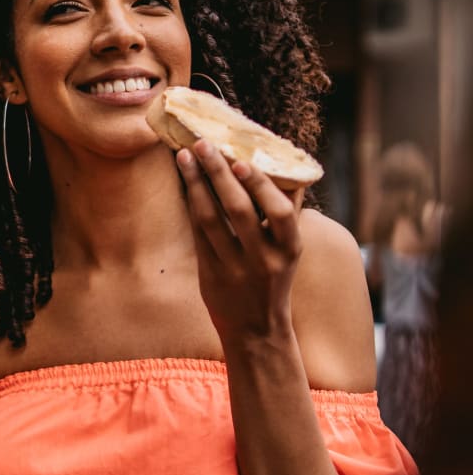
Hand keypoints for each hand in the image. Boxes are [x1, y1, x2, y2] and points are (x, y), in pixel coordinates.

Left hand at [176, 140, 303, 346]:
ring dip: (196, 185)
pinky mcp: (210, 276)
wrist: (256, 332)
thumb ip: (287, 216)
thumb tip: (288, 169)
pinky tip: (186, 183)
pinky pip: (198, 235)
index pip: (280, 214)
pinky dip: (191, 206)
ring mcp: (234, 269)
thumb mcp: (289, 252)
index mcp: (289, 250)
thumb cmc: (274, 280)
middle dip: (219, 174)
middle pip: (239, 211)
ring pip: (211, 220)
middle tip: (204, 143)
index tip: (242, 161)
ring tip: (185, 157)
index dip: (261, 186)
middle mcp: (263, 260)